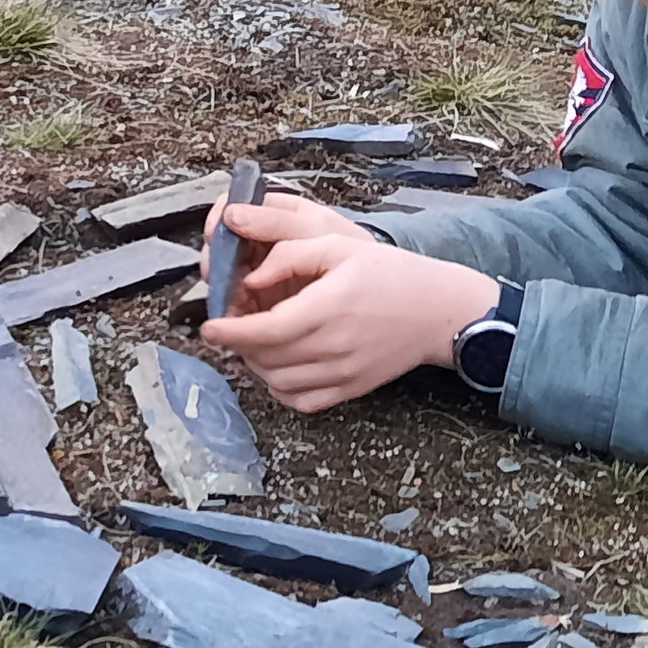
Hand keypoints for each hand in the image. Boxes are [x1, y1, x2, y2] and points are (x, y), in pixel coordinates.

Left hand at [201, 224, 499, 411]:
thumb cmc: (391, 274)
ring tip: (254, 341)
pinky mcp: (350, 390)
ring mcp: (342, 374)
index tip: (210, 327)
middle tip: (232, 325)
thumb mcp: (339, 246)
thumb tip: (251, 277)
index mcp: (328, 309)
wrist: (438, 311)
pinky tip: (280, 365)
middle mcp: (334, 347)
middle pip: (265, 358)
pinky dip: (280, 388)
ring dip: (256, 364)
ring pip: (278, 382)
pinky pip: (301, 401)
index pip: (263, 331)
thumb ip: (290, 255)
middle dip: (239, 344)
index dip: (229, 331)